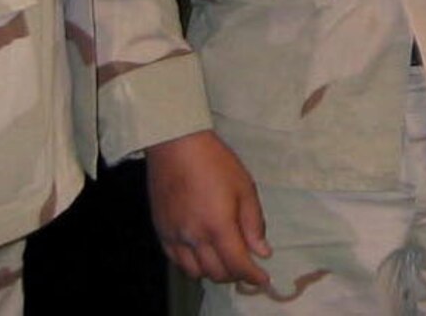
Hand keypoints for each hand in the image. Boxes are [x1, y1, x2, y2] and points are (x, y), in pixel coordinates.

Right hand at [145, 130, 270, 286]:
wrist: (176, 145)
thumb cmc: (215, 161)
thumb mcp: (245, 187)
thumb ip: (253, 222)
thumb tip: (262, 251)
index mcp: (218, 225)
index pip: (237, 265)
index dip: (253, 276)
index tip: (263, 279)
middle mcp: (194, 237)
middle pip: (217, 273)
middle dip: (236, 275)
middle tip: (246, 265)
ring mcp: (175, 236)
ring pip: (196, 272)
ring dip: (214, 272)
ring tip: (225, 261)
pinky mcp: (162, 231)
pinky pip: (177, 262)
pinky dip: (192, 265)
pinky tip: (203, 255)